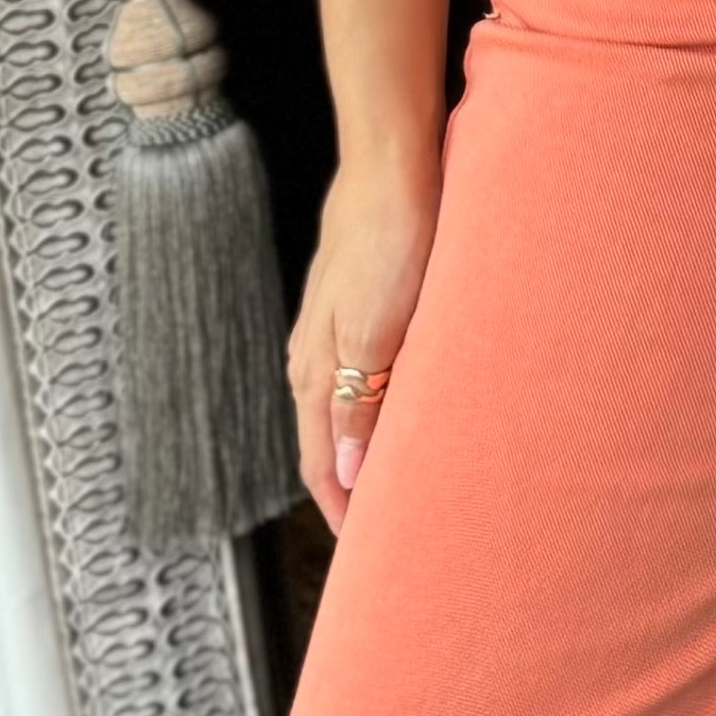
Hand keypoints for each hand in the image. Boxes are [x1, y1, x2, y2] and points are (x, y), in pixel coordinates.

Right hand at [286, 137, 443, 526]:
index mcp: (316, 370)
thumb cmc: (392, 239)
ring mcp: (332, 328)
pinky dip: (375, 409)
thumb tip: (343, 469)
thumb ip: (360, 398)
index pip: (320, 462)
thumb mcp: (377, 327)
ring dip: (363, 449)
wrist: (391, 163)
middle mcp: (315, 356)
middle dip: (348, 489)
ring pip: (342, 409)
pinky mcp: (355, 304)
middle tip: (386, 529)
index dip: (340, 510)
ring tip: (397, 480)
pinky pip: (359, 376)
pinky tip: (400, 410)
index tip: (364, 552)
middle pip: (326, 442)